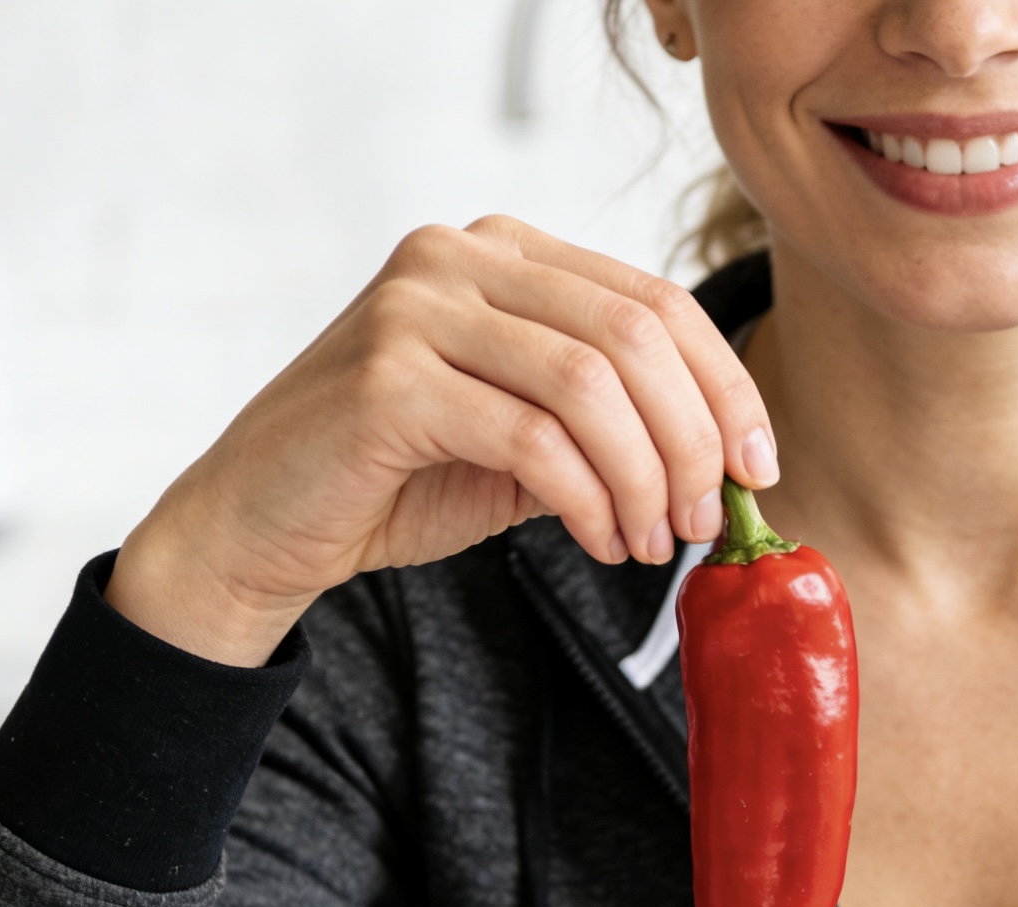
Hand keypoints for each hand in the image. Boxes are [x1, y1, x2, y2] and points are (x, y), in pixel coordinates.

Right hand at [106, 216, 779, 664]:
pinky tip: (600, 541)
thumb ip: (606, 426)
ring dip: (644, 477)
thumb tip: (723, 462)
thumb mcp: (524, 442)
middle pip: (633, 334)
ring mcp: (415, 306)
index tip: (760, 468)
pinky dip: (587, 500)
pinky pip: (532, 438)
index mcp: (501, 254)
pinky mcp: (387, 378)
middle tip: (708, 522)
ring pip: (590, 384)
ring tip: (652, 542)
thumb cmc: (393, 480)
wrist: (257, 524)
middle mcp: (457, 256)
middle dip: (693, 438)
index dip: (724, 385)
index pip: (651, 301)